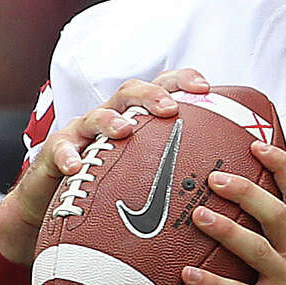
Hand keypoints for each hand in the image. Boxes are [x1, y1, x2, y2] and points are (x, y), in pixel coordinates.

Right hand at [0, 70, 207, 265]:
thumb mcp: (148, 176)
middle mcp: (110, 118)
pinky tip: (77, 167)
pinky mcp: (55, 152)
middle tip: (169, 109)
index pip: (161, 88)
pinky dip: (68, 156)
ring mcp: (82, 133)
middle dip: (150, 95)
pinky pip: (60, 148)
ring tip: (125, 130)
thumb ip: (182, 172)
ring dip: (110, 119)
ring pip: (95, 115)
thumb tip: (230, 182)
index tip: (205, 88)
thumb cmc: (112, 186)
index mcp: (137, 118)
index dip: (182, 81)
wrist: (58, 204)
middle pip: (129, 93)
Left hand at [181, 142, 285, 284]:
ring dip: (226, 230)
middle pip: (276, 213)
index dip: (279, 166)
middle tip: (216, 175)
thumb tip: (257, 237)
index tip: (257, 142)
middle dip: (246, 190)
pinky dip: (212, 284)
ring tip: (197, 215)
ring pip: (258, 248)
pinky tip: (187, 275)